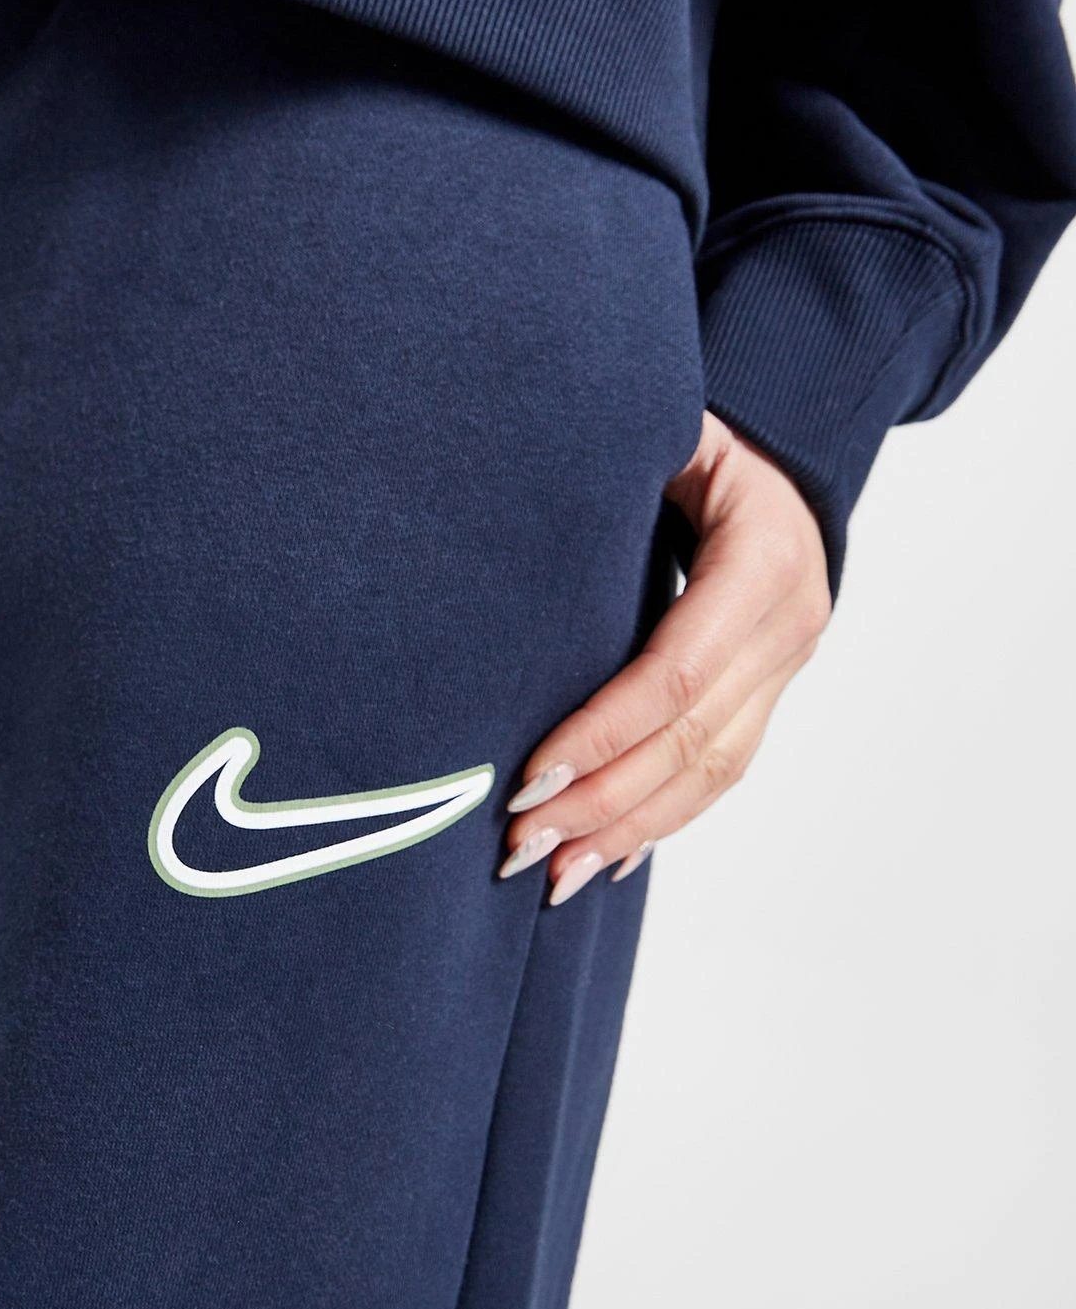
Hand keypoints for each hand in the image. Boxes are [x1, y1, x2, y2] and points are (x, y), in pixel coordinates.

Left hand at [499, 411, 831, 903]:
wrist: (783, 451)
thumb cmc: (697, 437)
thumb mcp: (669, 433)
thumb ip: (616, 475)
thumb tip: (519, 513)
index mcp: (764, 558)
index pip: (678, 672)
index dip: (604, 732)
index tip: (530, 778)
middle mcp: (790, 622)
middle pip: (692, 738)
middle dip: (603, 801)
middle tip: (519, 845)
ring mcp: (786, 664)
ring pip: (711, 770)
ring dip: (628, 830)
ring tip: (553, 875)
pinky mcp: (770, 692)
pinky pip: (722, 771)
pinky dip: (663, 821)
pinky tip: (608, 860)